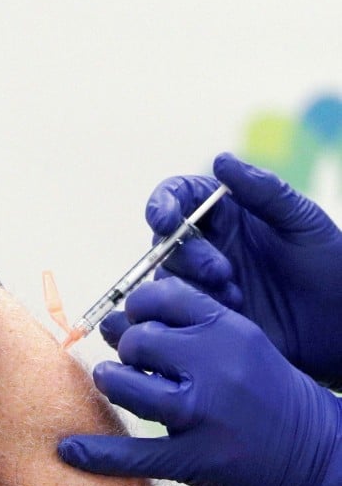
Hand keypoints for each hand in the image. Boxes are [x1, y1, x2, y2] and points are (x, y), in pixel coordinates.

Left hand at [60, 278, 341, 485]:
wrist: (320, 453)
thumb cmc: (268, 392)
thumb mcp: (241, 342)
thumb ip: (188, 325)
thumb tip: (121, 317)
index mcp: (227, 328)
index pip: (161, 296)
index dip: (138, 307)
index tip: (137, 319)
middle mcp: (215, 365)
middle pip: (137, 340)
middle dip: (127, 349)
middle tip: (134, 361)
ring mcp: (204, 413)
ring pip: (126, 385)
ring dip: (112, 382)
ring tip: (116, 383)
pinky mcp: (196, 458)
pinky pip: (133, 454)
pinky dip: (96, 454)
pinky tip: (68, 450)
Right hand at [111, 152, 341, 386]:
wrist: (340, 325)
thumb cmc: (330, 267)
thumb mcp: (303, 222)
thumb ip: (264, 190)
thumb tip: (221, 160)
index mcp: (226, 213)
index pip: (178, 196)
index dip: (162, 204)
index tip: (165, 219)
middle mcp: (207, 243)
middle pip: (166, 238)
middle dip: (185, 253)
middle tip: (221, 271)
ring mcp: (201, 281)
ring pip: (165, 274)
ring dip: (191, 283)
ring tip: (235, 296)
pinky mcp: (200, 313)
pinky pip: (173, 308)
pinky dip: (192, 308)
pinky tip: (229, 313)